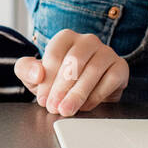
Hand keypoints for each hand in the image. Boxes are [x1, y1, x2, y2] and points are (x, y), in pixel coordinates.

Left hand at [14, 29, 128, 115]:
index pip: (55, 53)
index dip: (48, 78)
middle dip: (62, 87)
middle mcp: (88, 41)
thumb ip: (27, 70)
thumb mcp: (35, 76)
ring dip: (78, 94)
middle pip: (74, 61)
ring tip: (67, 110)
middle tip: (54, 107)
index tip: (43, 98)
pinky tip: (85, 106)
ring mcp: (106, 52)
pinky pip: (110, 80)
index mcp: (66, 38)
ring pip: (93, 71)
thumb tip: (38, 73)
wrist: (81, 91)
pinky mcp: (120, 67)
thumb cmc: (57, 79)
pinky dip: (97, 96)